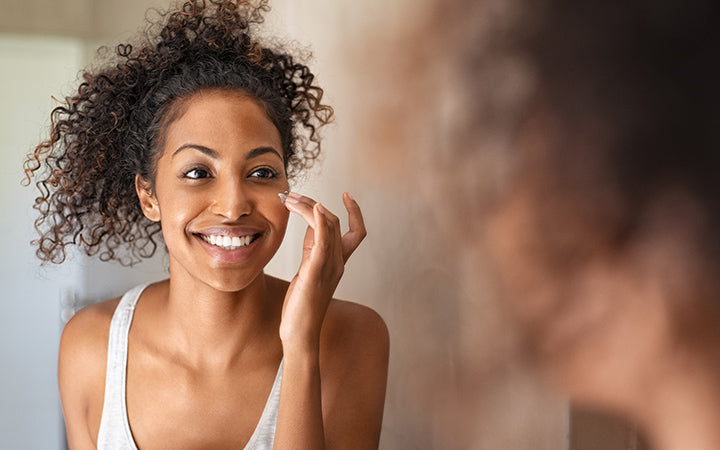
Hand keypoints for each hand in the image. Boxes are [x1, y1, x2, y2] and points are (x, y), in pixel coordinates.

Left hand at [279, 191, 365, 352]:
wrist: (299, 332)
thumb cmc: (301, 305)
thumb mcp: (308, 270)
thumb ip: (312, 248)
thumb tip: (310, 224)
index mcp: (338, 263)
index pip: (357, 232)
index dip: (355, 212)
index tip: (347, 194)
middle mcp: (338, 263)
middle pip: (335, 222)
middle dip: (314, 203)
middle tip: (292, 195)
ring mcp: (329, 267)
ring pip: (328, 226)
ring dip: (310, 206)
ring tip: (290, 199)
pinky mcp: (315, 272)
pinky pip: (323, 241)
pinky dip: (320, 221)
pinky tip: (314, 208)